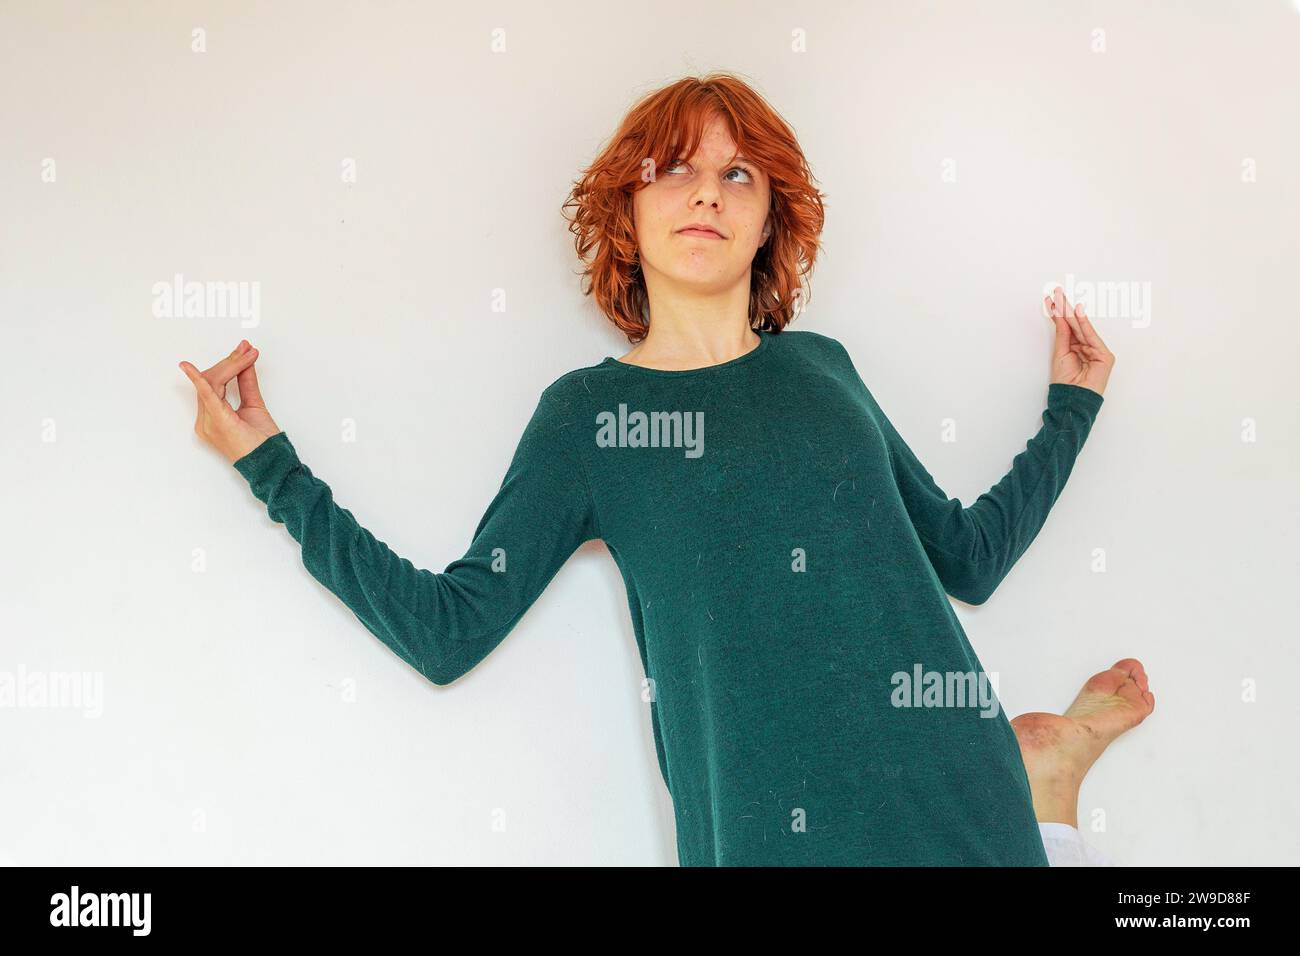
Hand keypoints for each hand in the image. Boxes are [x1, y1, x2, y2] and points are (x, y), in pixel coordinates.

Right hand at [179, 340, 281, 462]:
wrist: (271, 463)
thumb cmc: (262, 443)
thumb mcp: (253, 405)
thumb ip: (247, 383)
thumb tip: (246, 362)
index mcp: (211, 418)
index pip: (213, 384)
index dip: (228, 365)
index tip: (244, 350)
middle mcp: (206, 421)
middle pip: (211, 381)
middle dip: (230, 362)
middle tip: (247, 349)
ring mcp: (209, 423)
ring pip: (213, 383)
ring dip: (231, 365)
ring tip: (248, 353)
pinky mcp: (218, 422)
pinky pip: (206, 397)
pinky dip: (199, 381)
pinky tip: (191, 369)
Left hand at [1044, 285, 1114, 395]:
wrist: (1073, 400)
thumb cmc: (1066, 382)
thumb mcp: (1060, 353)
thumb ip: (1063, 334)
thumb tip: (1059, 316)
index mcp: (1077, 347)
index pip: (1067, 327)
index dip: (1058, 314)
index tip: (1050, 300)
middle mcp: (1088, 347)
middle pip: (1074, 324)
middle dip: (1064, 308)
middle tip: (1055, 292)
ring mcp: (1097, 350)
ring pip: (1081, 327)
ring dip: (1070, 312)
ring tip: (1060, 298)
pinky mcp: (1104, 356)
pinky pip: (1091, 336)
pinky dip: (1084, 323)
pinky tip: (1077, 311)